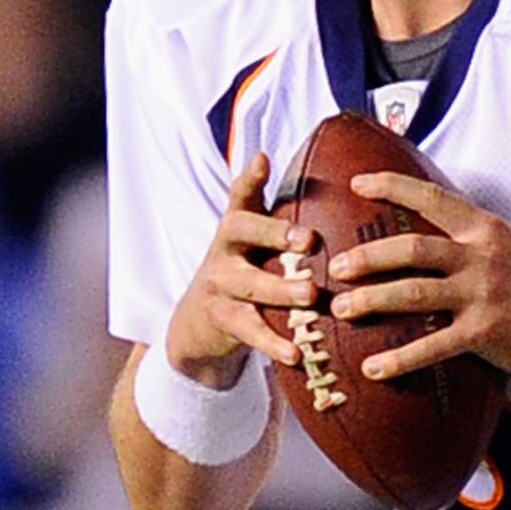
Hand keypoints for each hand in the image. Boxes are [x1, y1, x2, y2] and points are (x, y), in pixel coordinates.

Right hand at [163, 154, 317, 386]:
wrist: (199, 323)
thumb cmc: (240, 270)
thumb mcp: (247, 239)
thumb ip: (262, 205)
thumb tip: (265, 156)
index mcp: (235, 229)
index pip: (238, 196)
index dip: (249, 178)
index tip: (263, 162)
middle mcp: (223, 253)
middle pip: (240, 233)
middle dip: (273, 233)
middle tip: (308, 239)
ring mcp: (220, 287)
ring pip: (250, 285)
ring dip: (281, 290)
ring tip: (311, 295)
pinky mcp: (224, 322)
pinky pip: (250, 332)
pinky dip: (274, 343)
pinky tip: (296, 353)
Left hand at [333, 168, 510, 380]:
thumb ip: (473, 232)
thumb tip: (438, 220)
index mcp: (482, 228)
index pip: (430, 197)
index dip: (391, 186)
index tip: (357, 183)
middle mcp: (478, 256)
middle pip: (411, 248)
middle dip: (368, 256)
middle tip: (338, 267)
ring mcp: (481, 294)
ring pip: (414, 292)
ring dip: (372, 300)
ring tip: (341, 310)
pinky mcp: (484, 332)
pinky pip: (433, 345)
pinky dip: (400, 358)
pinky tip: (373, 368)